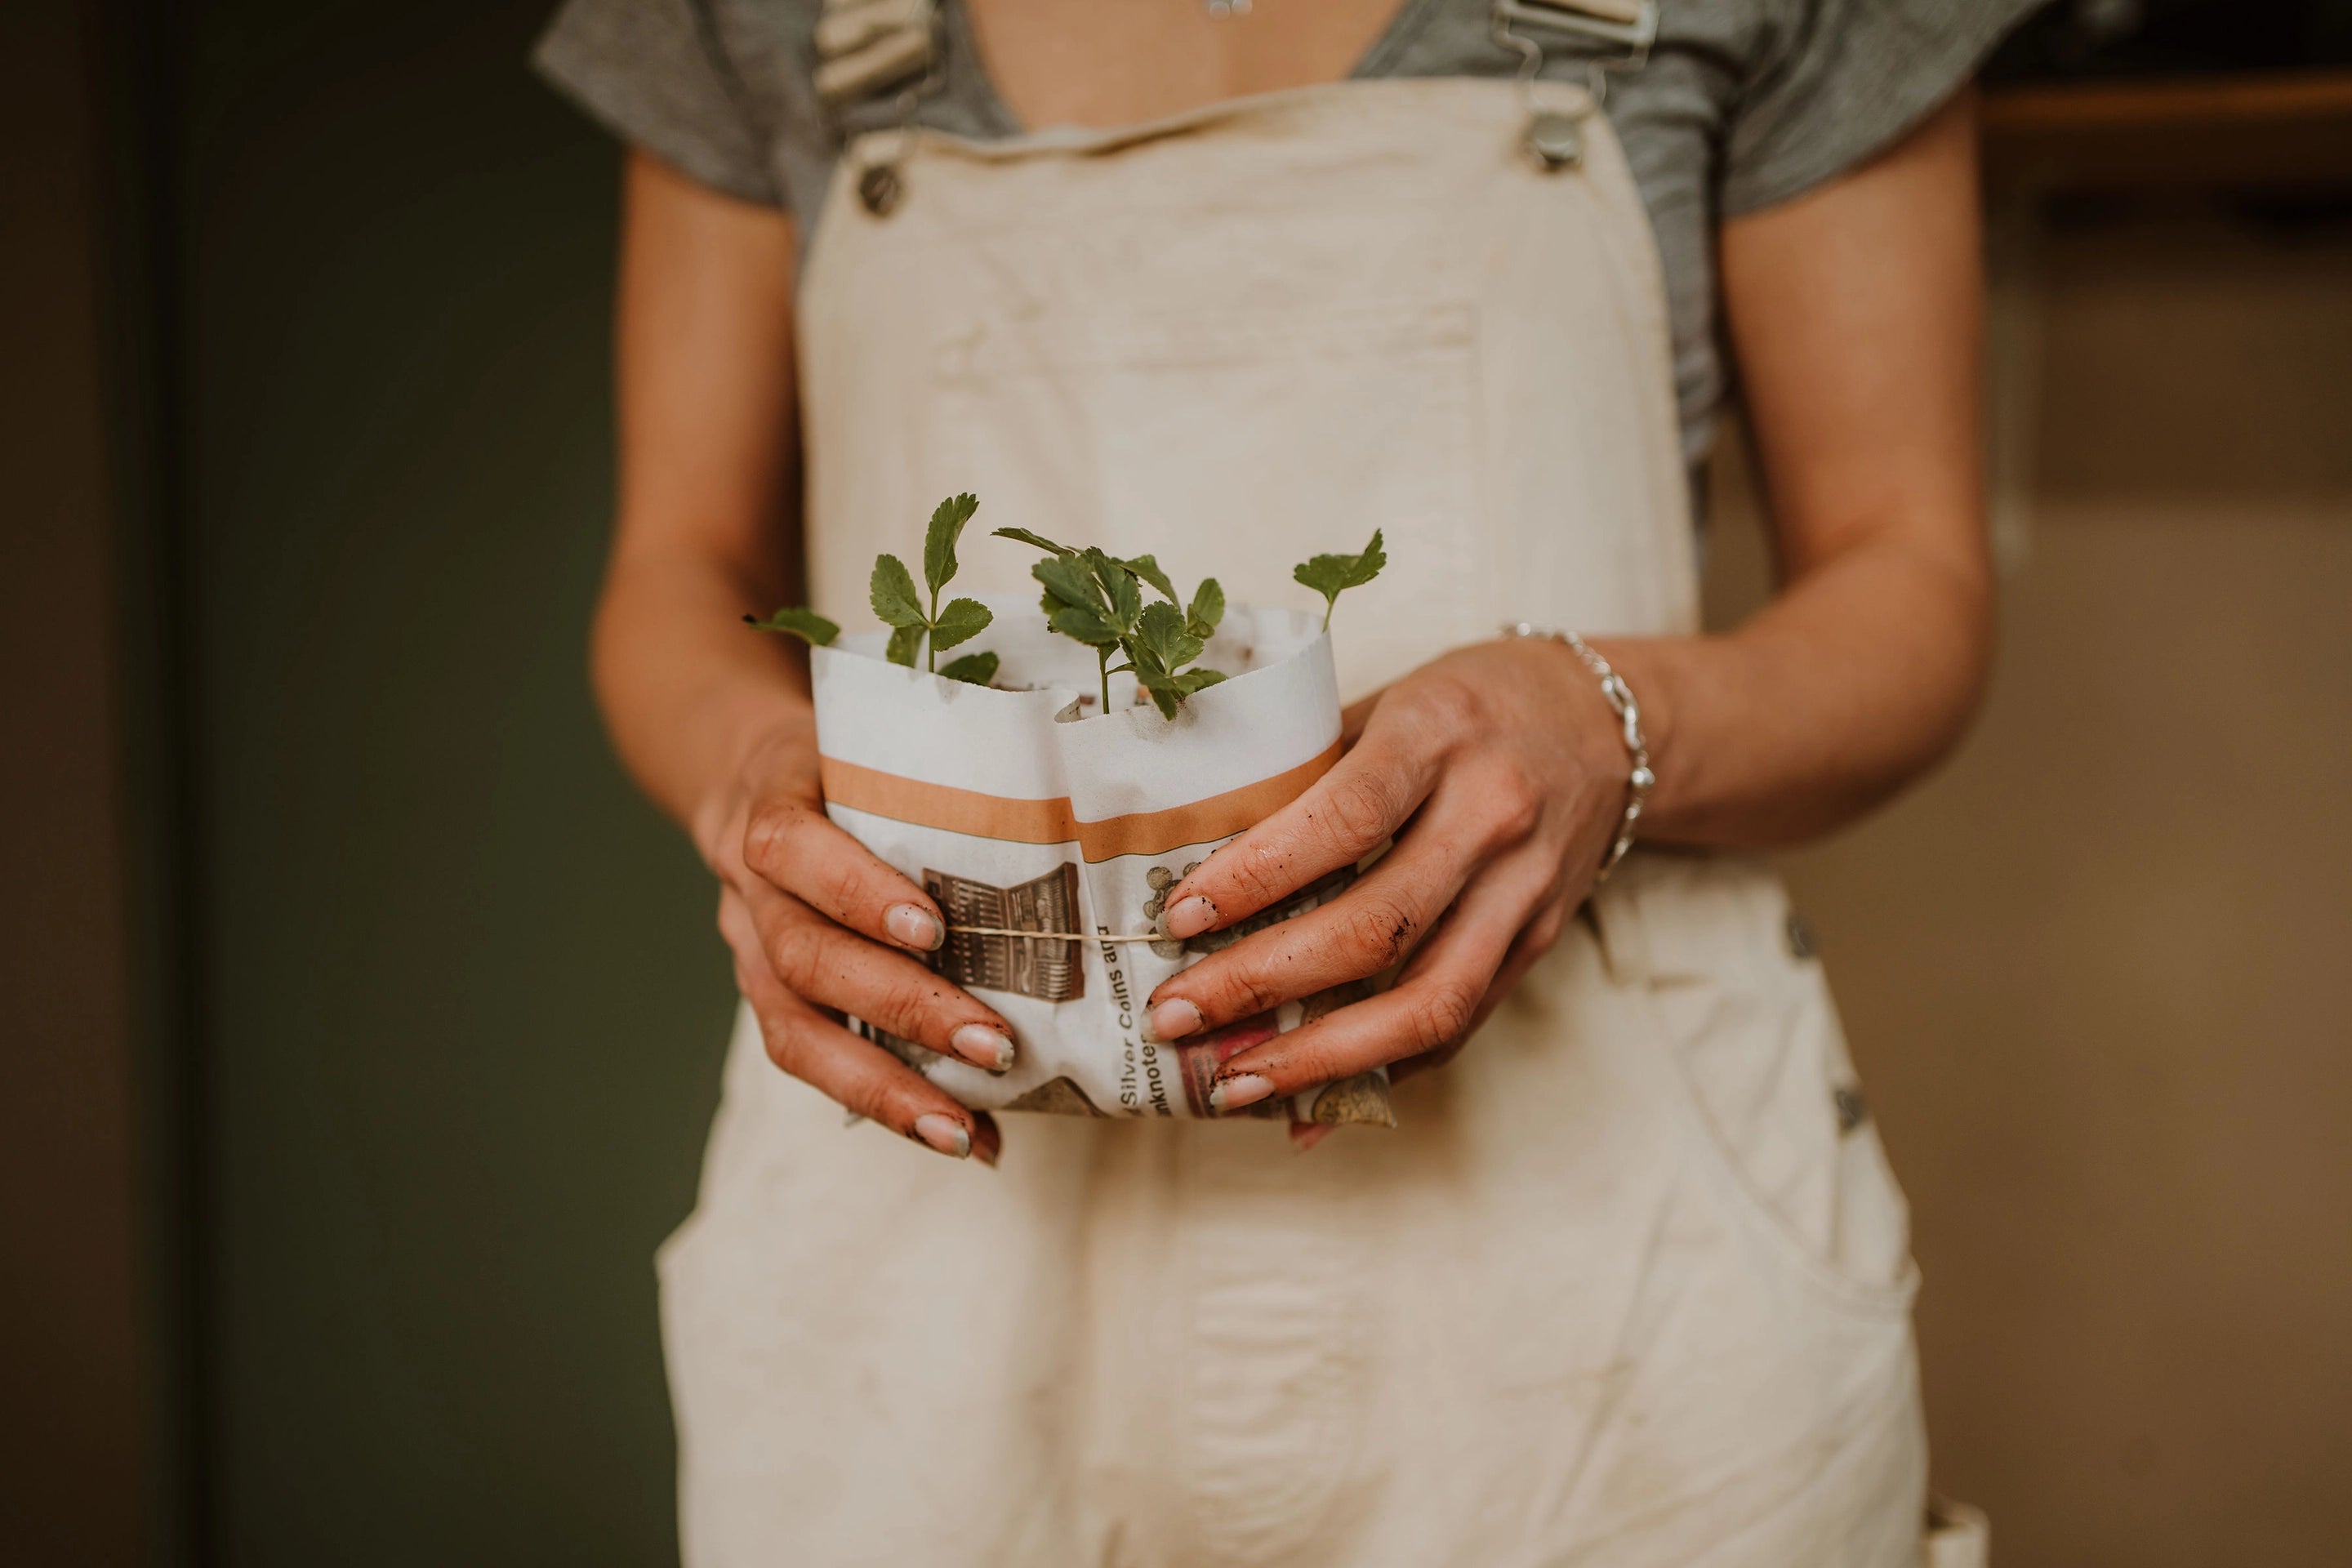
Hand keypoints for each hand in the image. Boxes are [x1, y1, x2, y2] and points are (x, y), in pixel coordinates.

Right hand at [700, 711, 1014, 1162]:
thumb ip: (936, 781)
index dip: (858, 893)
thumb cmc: (842, 771)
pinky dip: (892, 1108)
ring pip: (797, 1033)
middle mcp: (753, 897)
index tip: (934, 928)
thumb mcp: (872, 753)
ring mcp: (752, 959)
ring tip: (964, 1130)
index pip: (795, 851)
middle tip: (995, 1045)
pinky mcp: (772, 1005)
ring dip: (887, 1087)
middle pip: (808, 958)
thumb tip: (1073, 817)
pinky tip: (965, 1137)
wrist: (749, 785)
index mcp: (773, 815)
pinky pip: (818, 1066)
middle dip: (904, 1008)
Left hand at [1142, 636, 1629, 1117]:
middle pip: (1376, 928)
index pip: (1345, 819)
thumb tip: (1189, 845)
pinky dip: (1380, 1074)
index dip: (1256, 878)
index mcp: (1440, 735)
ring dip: (1322, 1060)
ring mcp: (1525, 891)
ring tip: (1233, 1083)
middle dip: (1261, 985)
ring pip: (1428, 1002)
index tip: (1180, 918)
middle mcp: (1493, 818)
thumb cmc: (1469, 703)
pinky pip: (1458, 1025)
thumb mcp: (1388, 702)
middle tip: (1174, 1015)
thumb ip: (1308, 769)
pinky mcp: (1539, 943)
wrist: (1606, 723)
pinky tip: (1309, 1103)